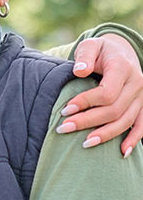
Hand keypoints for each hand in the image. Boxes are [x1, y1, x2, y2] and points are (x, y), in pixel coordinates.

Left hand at [56, 34, 142, 156]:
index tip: (65, 110)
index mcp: (123, 67)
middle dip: (88, 121)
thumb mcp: (90, 46)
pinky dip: (133, 140)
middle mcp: (137, 83)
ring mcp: (142, 97)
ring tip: (83, 144)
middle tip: (63, 128)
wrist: (121, 52)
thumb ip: (84, 56)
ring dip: (105, 135)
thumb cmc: (100, 51)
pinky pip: (141, 126)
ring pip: (126, 121)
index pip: (107, 92)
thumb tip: (80, 71)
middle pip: (114, 109)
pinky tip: (122, 154)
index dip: (86, 103)